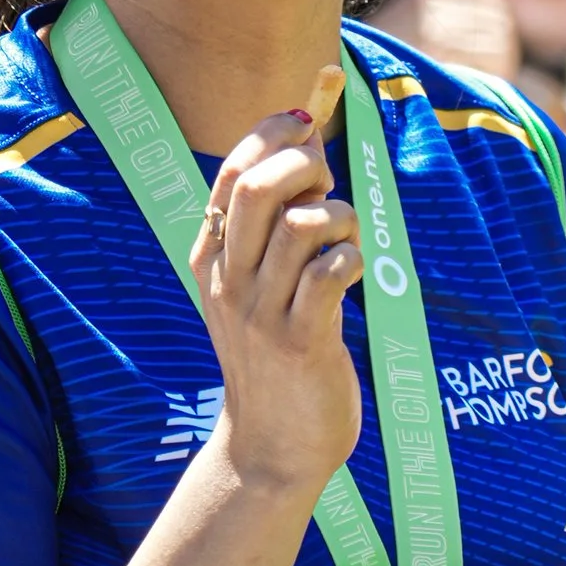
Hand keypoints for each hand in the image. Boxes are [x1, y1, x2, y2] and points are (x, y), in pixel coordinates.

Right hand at [190, 97, 364, 500]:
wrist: (270, 450)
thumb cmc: (276, 355)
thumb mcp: (259, 285)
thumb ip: (277, 215)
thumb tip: (309, 129)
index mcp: (212, 260)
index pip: (231, 173)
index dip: (272, 132)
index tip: (308, 116)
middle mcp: (229, 282)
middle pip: (256, 188)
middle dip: (303, 164)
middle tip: (327, 184)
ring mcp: (261, 314)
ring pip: (303, 225)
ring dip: (340, 217)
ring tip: (346, 241)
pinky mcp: (301, 342)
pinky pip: (331, 274)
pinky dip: (352, 258)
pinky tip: (354, 273)